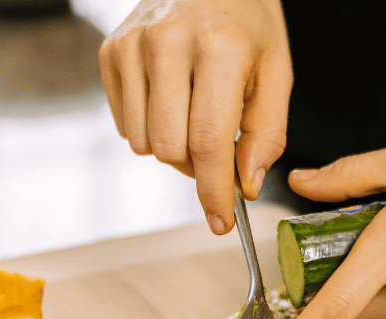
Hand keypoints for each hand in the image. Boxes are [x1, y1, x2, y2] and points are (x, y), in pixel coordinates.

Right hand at [99, 0, 291, 233]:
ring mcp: (131, 45)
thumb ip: (267, 134)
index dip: (214, 193)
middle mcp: (167, 42)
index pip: (208, 143)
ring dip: (172, 148)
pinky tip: (170, 100)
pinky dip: (149, 128)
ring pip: (143, 144)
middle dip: (197, 167)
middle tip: (217, 149)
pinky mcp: (110, 52)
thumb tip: (245, 186)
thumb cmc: (247, 27)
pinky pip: (125, 126)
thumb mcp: (275, 72)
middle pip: (170, 150)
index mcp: (219, 47)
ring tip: (193, 116)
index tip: (223, 223)